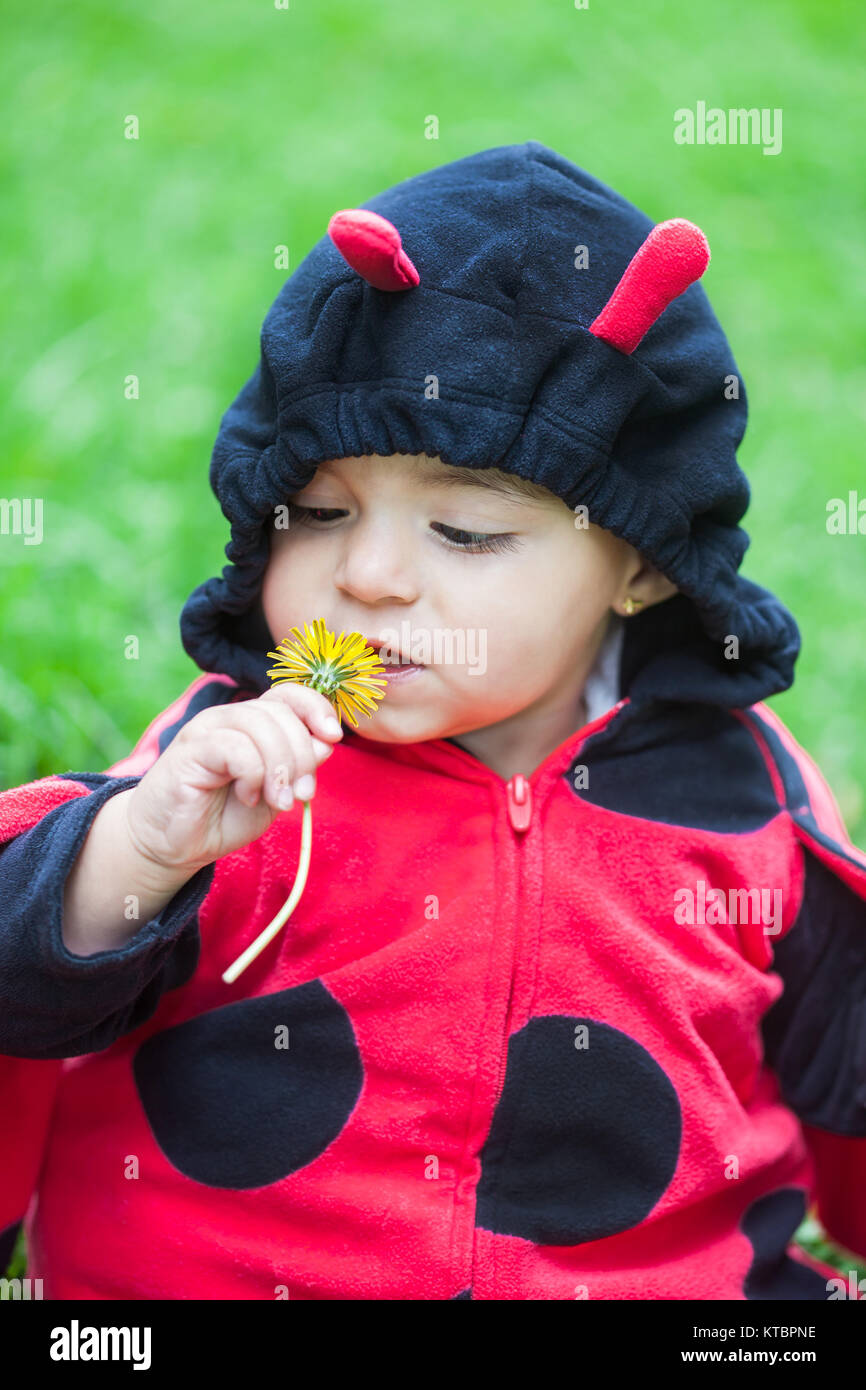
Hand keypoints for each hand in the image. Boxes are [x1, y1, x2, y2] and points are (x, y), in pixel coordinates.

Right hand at [122, 684, 342, 875]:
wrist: (174, 844)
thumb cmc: (224, 815)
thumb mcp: (276, 791)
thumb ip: (299, 766)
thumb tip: (326, 741)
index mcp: (254, 723)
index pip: (290, 693)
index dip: (316, 707)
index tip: (333, 737)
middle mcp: (231, 718)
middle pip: (282, 712)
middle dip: (303, 755)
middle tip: (302, 794)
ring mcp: (208, 729)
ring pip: (261, 725)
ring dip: (280, 768)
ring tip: (277, 801)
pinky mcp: (191, 748)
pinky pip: (236, 747)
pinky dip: (252, 774)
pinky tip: (247, 796)